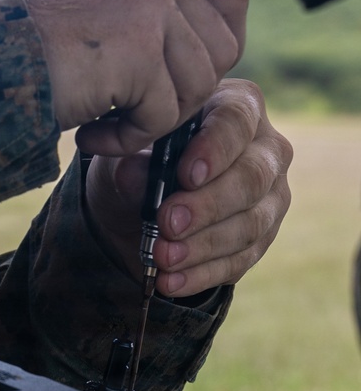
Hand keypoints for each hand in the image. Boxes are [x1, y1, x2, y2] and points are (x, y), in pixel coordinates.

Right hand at [17, 0, 247, 155]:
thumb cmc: (30, 53)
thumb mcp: (101, 11)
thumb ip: (154, 16)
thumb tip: (215, 52)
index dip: (219, 46)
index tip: (181, 80)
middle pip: (223, 47)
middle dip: (185, 93)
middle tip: (133, 112)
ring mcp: (149, 2)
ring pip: (199, 85)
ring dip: (154, 119)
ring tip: (103, 124)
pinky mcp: (139, 47)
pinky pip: (163, 115)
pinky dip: (128, 138)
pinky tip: (89, 134)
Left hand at [85, 79, 292, 296]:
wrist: (133, 208)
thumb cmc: (135, 163)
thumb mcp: (119, 157)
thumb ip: (130, 161)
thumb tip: (133, 172)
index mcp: (235, 108)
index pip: (237, 120)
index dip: (216, 148)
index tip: (186, 175)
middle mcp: (265, 149)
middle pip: (252, 177)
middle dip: (208, 205)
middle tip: (167, 222)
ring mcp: (270, 196)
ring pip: (251, 223)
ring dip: (203, 246)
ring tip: (162, 257)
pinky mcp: (261, 237)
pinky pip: (242, 259)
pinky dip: (203, 274)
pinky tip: (172, 282)